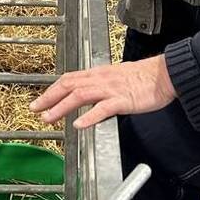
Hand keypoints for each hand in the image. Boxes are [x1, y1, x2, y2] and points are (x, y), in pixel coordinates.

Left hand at [30, 56, 175, 127]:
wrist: (165, 74)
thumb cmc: (143, 78)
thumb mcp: (116, 78)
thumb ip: (100, 86)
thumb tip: (86, 96)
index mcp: (98, 74)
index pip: (69, 79)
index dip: (52, 90)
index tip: (40, 101)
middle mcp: (101, 79)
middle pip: (68, 85)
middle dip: (49, 97)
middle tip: (34, 109)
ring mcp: (111, 89)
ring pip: (80, 95)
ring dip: (61, 107)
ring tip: (49, 117)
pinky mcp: (123, 99)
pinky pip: (103, 108)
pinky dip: (89, 116)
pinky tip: (79, 125)